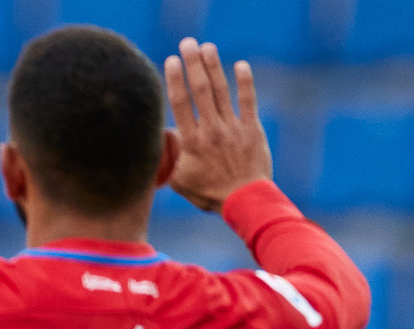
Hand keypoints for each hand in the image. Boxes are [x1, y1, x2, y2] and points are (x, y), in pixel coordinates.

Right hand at [164, 38, 272, 212]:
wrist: (245, 200)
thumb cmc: (208, 193)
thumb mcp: (179, 180)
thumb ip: (169, 158)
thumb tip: (162, 138)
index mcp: (192, 142)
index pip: (181, 104)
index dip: (175, 80)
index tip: (170, 61)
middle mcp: (212, 130)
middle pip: (200, 90)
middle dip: (192, 64)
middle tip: (187, 44)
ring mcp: (233, 128)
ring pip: (221, 91)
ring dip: (214, 67)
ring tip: (207, 47)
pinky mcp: (252, 129)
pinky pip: (248, 101)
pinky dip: (244, 82)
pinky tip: (240, 65)